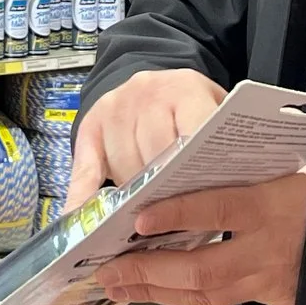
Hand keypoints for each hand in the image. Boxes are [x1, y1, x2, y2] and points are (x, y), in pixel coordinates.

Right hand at [65, 68, 225, 206]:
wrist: (158, 82)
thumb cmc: (193, 111)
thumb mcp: (217, 118)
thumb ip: (219, 150)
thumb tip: (225, 199)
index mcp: (187, 90)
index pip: (191, 134)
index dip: (193, 172)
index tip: (198, 204)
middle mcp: (148, 93)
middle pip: (155, 154)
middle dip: (166, 192)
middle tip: (176, 222)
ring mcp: (116, 107)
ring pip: (124, 166)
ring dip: (135, 197)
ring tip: (147, 221)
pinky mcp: (91, 125)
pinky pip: (85, 169)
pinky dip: (82, 197)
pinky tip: (80, 218)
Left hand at [97, 169, 305, 304]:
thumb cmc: (301, 192)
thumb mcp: (276, 170)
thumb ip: (232, 173)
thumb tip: (169, 168)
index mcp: (271, 203)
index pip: (221, 208)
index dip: (180, 214)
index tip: (140, 218)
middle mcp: (266, 246)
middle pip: (203, 268)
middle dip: (150, 269)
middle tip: (108, 266)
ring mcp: (263, 277)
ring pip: (202, 292)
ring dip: (152, 289)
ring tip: (113, 282)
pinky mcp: (259, 297)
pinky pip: (210, 303)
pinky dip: (171, 297)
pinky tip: (141, 291)